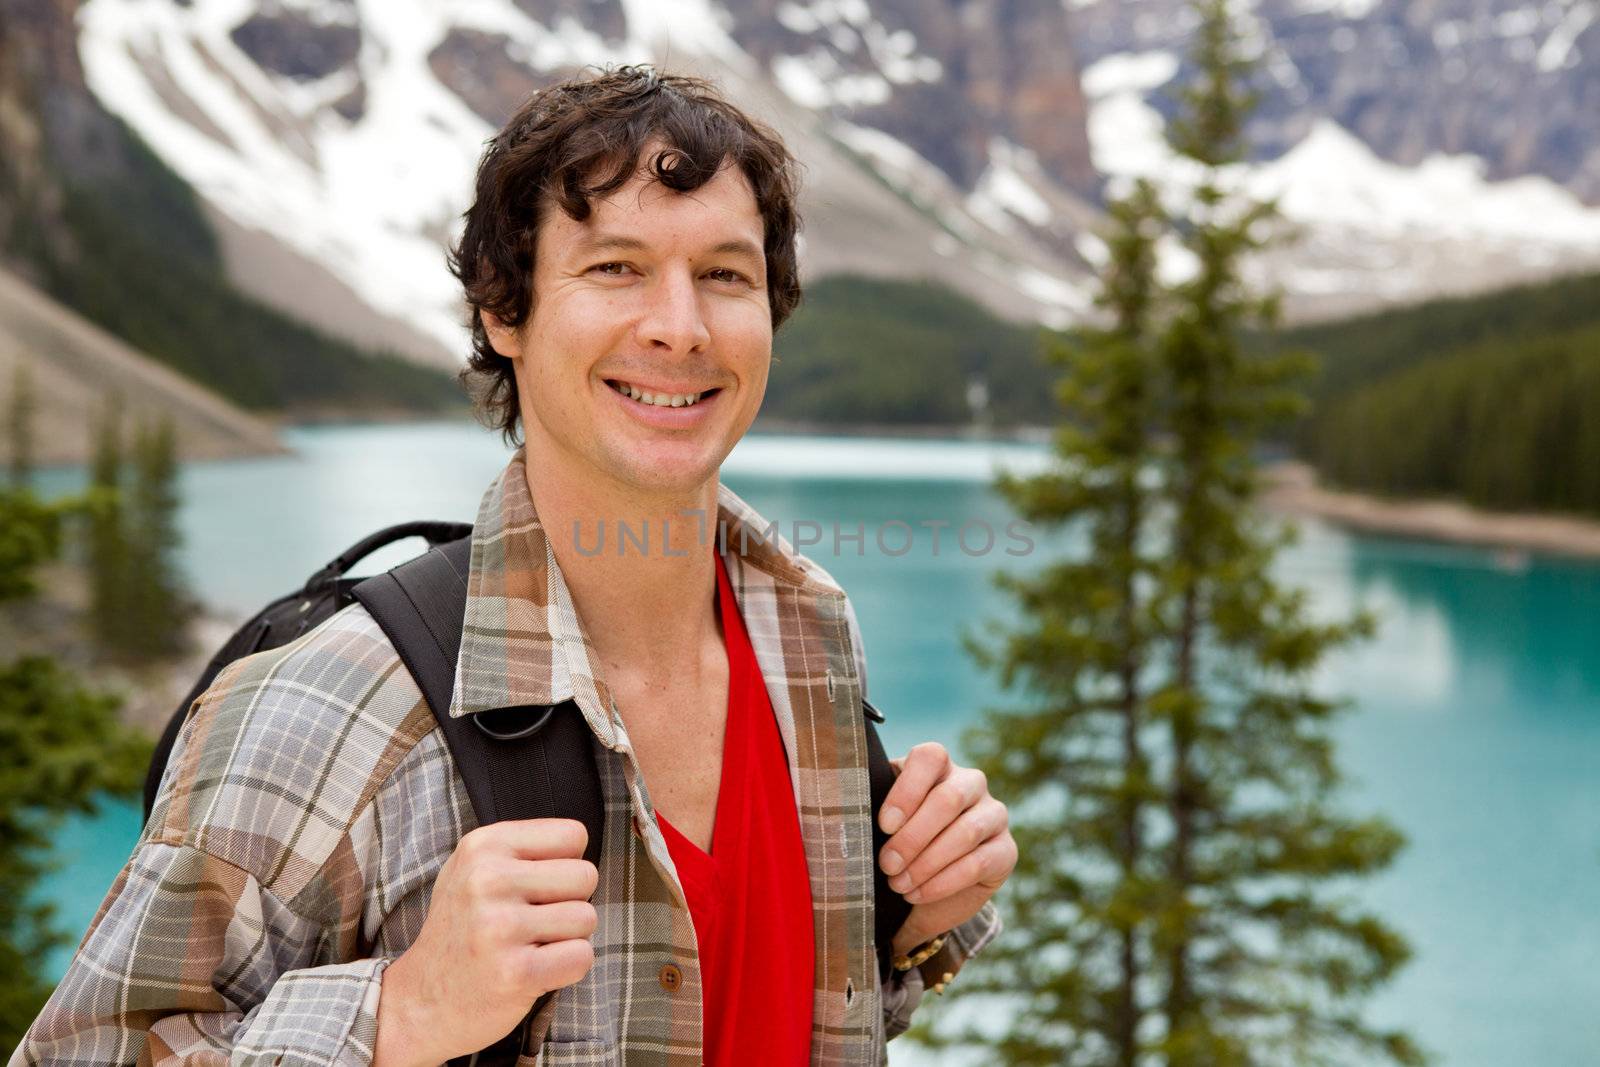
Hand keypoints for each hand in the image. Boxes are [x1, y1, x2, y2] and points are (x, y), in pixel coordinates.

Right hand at [374, 819, 598, 1066]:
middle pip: (586, 876)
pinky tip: (535, 971)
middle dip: (570, 902)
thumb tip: (579, 842)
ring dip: (568, 938)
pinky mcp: (514, 972)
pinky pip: (582, 956)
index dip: (566, 864)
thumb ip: (522, 848)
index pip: (573, 836)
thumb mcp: (472, 870)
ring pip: (587, 917)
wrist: (420, 1002)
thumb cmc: (462, 931)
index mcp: (483, 846)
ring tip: (529, 947)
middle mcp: (488, 880)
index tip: (537, 888)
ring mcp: (499, 927)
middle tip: (534, 923)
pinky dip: (568, 968)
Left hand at [877, 743, 1015, 956]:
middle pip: (949, 798)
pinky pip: (979, 862)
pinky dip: (943, 882)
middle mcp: (971, 783)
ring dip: (927, 862)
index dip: (907, 790)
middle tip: (887, 865)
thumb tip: (839, 814)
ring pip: (966, 831)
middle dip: (913, 836)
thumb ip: (870, 812)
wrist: (925, 890)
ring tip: (899, 885)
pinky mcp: (1006, 850)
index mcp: (937, 767)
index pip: (930, 757)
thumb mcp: (882, 827)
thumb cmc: (897, 847)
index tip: (884, 824)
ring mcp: (993, 814)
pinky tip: (918, 894)